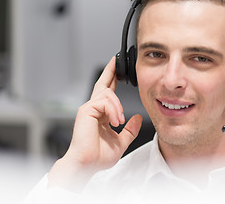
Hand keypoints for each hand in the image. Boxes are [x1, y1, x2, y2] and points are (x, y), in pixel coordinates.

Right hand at [48, 56, 141, 190]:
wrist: (87, 163)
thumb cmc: (98, 156)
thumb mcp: (120, 141)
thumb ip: (130, 130)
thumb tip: (138, 118)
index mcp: (100, 115)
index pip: (107, 93)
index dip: (112, 80)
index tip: (118, 70)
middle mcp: (93, 109)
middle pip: (102, 84)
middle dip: (110, 71)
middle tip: (116, 60)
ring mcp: (88, 108)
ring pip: (108, 94)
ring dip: (118, 107)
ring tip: (119, 121)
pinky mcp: (86, 110)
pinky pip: (104, 101)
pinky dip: (113, 110)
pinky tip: (114, 121)